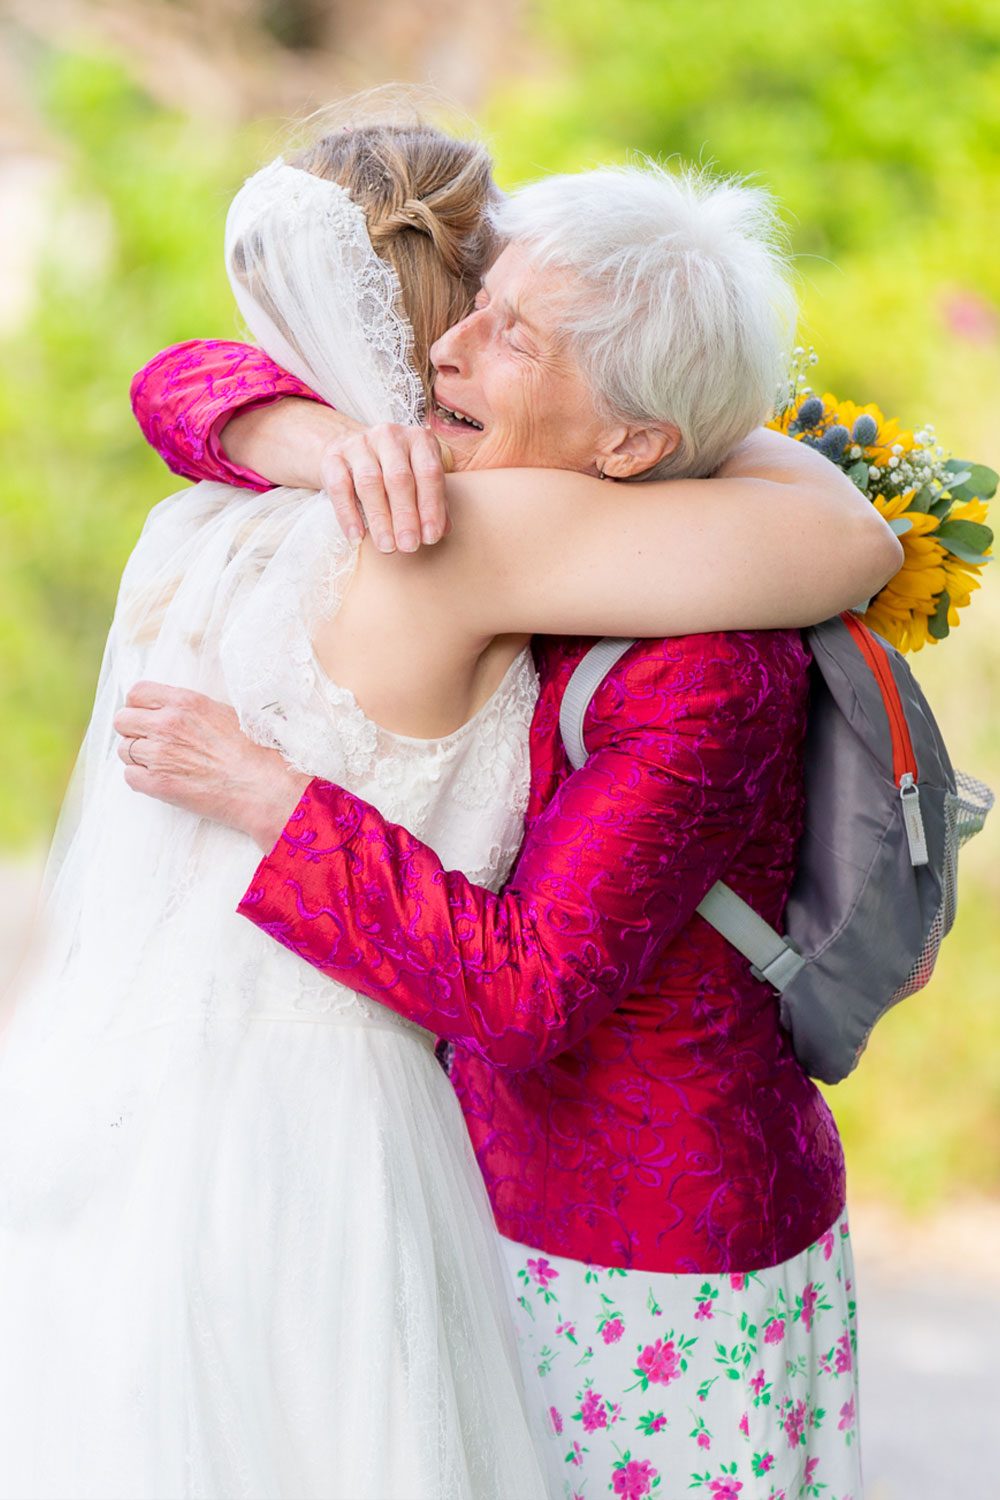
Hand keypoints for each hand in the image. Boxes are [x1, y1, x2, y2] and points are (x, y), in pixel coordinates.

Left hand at [114, 683, 309, 851]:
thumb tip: (167, 711)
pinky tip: (163, 780)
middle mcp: (167, 724)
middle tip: (152, 743)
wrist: (264, 788)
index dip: (138, 705)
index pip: (136, 693)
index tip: (147, 716)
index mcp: (184, 702)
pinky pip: (129, 776)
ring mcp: (160, 755)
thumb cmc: (253, 751)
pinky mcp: (158, 784)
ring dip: (138, 757)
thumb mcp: (222, 713)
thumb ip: (188, 709)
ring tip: (163, 764)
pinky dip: (142, 779)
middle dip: (133, 731)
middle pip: (122, 720)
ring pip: (123, 750)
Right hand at [320, 424, 452, 552]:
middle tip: (409, 546)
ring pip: (370, 483)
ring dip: (380, 518)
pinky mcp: (333, 457)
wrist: (350, 452)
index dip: (431, 507)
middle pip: (399, 478)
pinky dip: (348, 515)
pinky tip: (357, 537)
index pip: (430, 473)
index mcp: (419, 439)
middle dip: (406, 516)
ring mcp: (359, 444)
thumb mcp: (419, 480)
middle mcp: (389, 436)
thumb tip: (441, 531)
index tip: (431, 537)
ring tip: (387, 546)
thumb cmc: (393, 471)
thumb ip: (433, 503)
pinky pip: (339, 487)